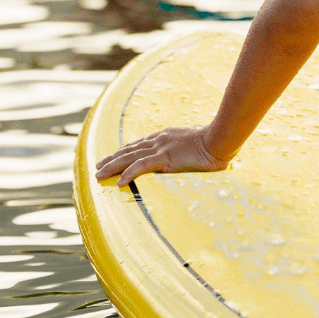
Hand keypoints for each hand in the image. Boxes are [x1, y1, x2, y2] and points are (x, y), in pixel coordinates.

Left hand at [95, 126, 227, 185]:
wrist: (221, 139)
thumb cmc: (215, 141)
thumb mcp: (197, 143)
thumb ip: (188, 149)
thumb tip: (190, 155)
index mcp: (167, 135)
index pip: (141, 143)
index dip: (126, 150)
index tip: (115, 155)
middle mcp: (160, 139)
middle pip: (130, 149)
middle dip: (113, 158)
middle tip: (98, 165)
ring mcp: (161, 147)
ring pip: (130, 157)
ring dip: (112, 166)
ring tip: (99, 174)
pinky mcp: (165, 157)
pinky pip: (141, 166)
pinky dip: (128, 173)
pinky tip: (118, 181)